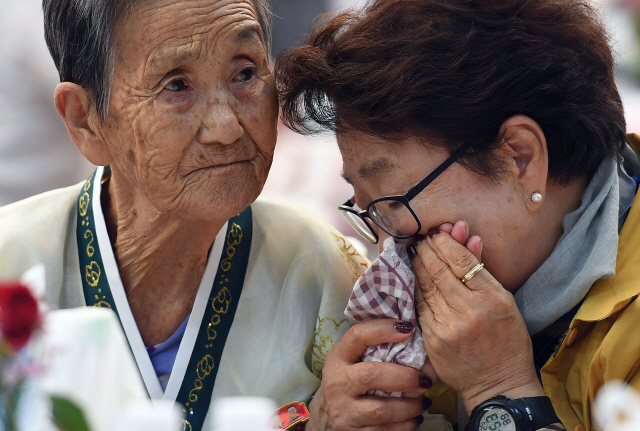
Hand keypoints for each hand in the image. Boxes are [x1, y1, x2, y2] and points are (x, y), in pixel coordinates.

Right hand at [306, 318, 431, 430]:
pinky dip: (405, 426)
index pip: (357, 336)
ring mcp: (343, 411)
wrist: (324, 420)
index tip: (408, 329)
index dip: (382, 330)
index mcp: (338, 358)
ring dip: (410, 406)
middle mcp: (337, 383)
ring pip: (381, 410)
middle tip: (425, 379)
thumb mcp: (349, 362)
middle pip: (371, 375)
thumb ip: (371, 348)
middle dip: (404, 377)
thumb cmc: (346, 383)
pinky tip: (414, 419)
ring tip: (424, 401)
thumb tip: (411, 333)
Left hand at [411, 221, 543, 413]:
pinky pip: (420, 306)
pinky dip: (415, 288)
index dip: (445, 243)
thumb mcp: (505, 302)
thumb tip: (469, 239)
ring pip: (426, 286)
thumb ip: (483, 270)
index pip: (462, 260)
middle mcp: (469, 310)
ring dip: (417, 265)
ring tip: (414, 252)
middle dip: (426, 250)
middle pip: (439, 270)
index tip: (437, 234)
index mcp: (492, 298)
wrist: (499, 384)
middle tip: (419, 238)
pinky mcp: (432, 339)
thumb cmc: (507, 341)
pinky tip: (412, 277)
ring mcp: (448, 326)